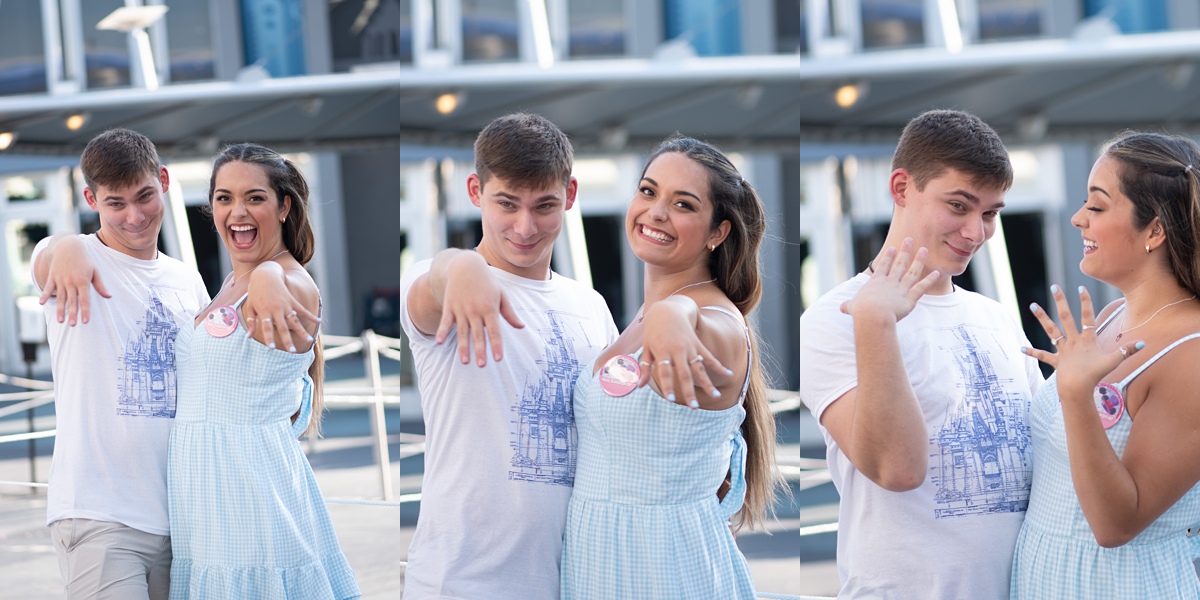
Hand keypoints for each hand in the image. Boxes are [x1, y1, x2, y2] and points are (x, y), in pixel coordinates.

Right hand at [38, 236, 110, 324]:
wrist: (69, 247)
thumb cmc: (85, 260)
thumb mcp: (95, 271)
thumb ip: (100, 285)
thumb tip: (109, 296)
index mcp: (83, 281)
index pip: (85, 299)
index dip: (85, 311)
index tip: (85, 321)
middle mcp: (71, 282)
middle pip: (72, 301)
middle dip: (73, 314)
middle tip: (73, 325)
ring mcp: (60, 280)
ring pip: (61, 297)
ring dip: (60, 309)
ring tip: (61, 321)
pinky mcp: (52, 277)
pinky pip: (48, 288)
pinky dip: (45, 295)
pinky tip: (41, 303)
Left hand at [243, 264, 319, 352]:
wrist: (265, 275)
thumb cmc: (255, 292)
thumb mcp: (250, 306)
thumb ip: (251, 322)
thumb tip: (248, 337)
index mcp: (264, 310)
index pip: (266, 327)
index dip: (269, 337)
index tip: (271, 348)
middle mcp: (276, 309)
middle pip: (282, 327)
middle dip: (287, 340)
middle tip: (292, 352)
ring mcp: (285, 304)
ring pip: (295, 320)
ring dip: (302, 331)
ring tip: (309, 340)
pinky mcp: (292, 300)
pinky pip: (302, 309)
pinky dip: (310, 315)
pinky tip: (318, 321)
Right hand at [435, 256, 524, 365]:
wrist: (466, 266)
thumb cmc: (487, 282)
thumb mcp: (501, 295)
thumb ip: (510, 313)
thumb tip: (522, 327)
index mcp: (490, 308)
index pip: (494, 330)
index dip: (496, 345)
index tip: (498, 358)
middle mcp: (475, 310)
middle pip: (478, 334)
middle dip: (480, 350)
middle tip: (482, 365)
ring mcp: (461, 309)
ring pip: (462, 331)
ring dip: (463, 347)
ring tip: (465, 362)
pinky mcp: (450, 306)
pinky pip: (445, 322)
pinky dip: (442, 331)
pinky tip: (439, 342)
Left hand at [637, 296, 729, 408]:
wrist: (669, 310)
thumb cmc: (654, 330)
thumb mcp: (646, 347)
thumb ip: (644, 367)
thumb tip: (638, 386)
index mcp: (663, 351)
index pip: (665, 372)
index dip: (668, 386)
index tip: (670, 400)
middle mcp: (678, 350)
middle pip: (685, 374)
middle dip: (689, 391)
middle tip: (693, 407)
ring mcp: (690, 347)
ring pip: (700, 368)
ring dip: (708, 383)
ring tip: (715, 396)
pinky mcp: (698, 345)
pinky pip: (710, 357)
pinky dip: (719, 366)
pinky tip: (729, 374)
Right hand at [840, 238, 938, 322]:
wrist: (873, 315)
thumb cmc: (861, 311)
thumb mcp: (852, 306)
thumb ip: (849, 305)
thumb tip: (841, 307)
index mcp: (876, 282)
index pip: (883, 266)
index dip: (888, 257)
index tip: (893, 248)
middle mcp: (890, 282)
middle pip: (899, 264)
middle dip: (905, 251)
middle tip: (910, 240)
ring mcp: (901, 289)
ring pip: (912, 272)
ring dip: (919, 261)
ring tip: (924, 250)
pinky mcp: (910, 299)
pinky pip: (921, 288)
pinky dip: (929, 280)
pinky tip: (936, 273)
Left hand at [1025, 284, 1141, 394]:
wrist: (1076, 388)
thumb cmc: (1095, 375)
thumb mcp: (1114, 361)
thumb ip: (1127, 351)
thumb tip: (1144, 343)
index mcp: (1086, 339)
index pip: (1087, 316)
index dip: (1085, 302)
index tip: (1080, 287)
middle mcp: (1072, 341)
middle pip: (1066, 317)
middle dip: (1060, 301)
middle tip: (1054, 286)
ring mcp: (1062, 350)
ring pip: (1051, 330)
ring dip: (1042, 317)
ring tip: (1032, 305)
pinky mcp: (1055, 361)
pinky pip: (1043, 355)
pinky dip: (1032, 352)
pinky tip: (1021, 348)